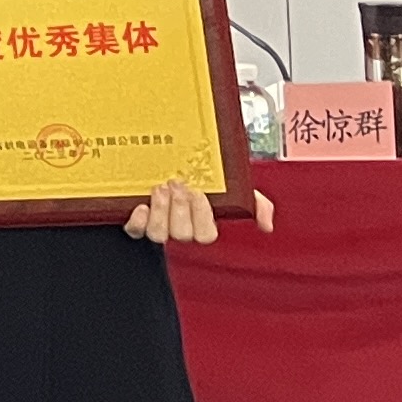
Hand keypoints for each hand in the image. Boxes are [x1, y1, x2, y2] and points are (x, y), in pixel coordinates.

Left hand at [125, 176, 270, 242]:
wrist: (174, 166)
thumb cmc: (208, 181)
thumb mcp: (237, 188)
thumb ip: (256, 204)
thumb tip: (265, 225)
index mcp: (204, 225)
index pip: (206, 234)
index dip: (202, 216)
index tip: (199, 192)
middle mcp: (181, 229)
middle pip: (182, 235)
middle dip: (180, 209)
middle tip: (177, 184)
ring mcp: (159, 227)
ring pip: (159, 234)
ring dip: (160, 212)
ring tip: (160, 188)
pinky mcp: (137, 223)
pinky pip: (135, 232)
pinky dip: (137, 221)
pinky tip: (141, 205)